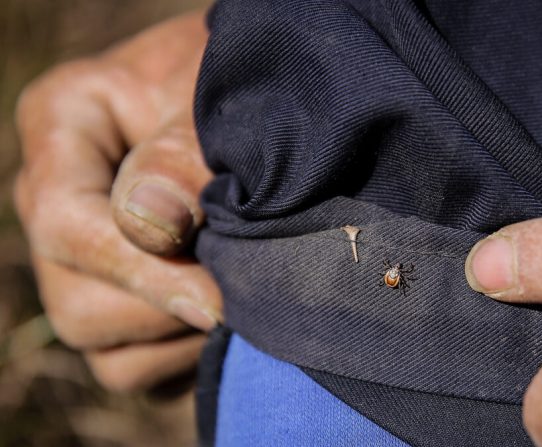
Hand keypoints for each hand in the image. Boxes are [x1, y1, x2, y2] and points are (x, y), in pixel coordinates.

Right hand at [14, 11, 221, 392]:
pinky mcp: (120, 305)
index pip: (67, 223)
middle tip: (246, 295)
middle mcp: (57, 204)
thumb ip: (182, 155)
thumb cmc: (235, 83)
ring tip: (245, 300)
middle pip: (77, 306)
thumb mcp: (211, 98)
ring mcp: (84, 262)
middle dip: (168, 311)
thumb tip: (154, 226)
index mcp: (62, 127)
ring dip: (182, 340)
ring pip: (106, 351)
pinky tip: (236, 318)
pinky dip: (188, 358)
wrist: (258, 93)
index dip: (141, 271)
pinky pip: (138, 369)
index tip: (217, 299)